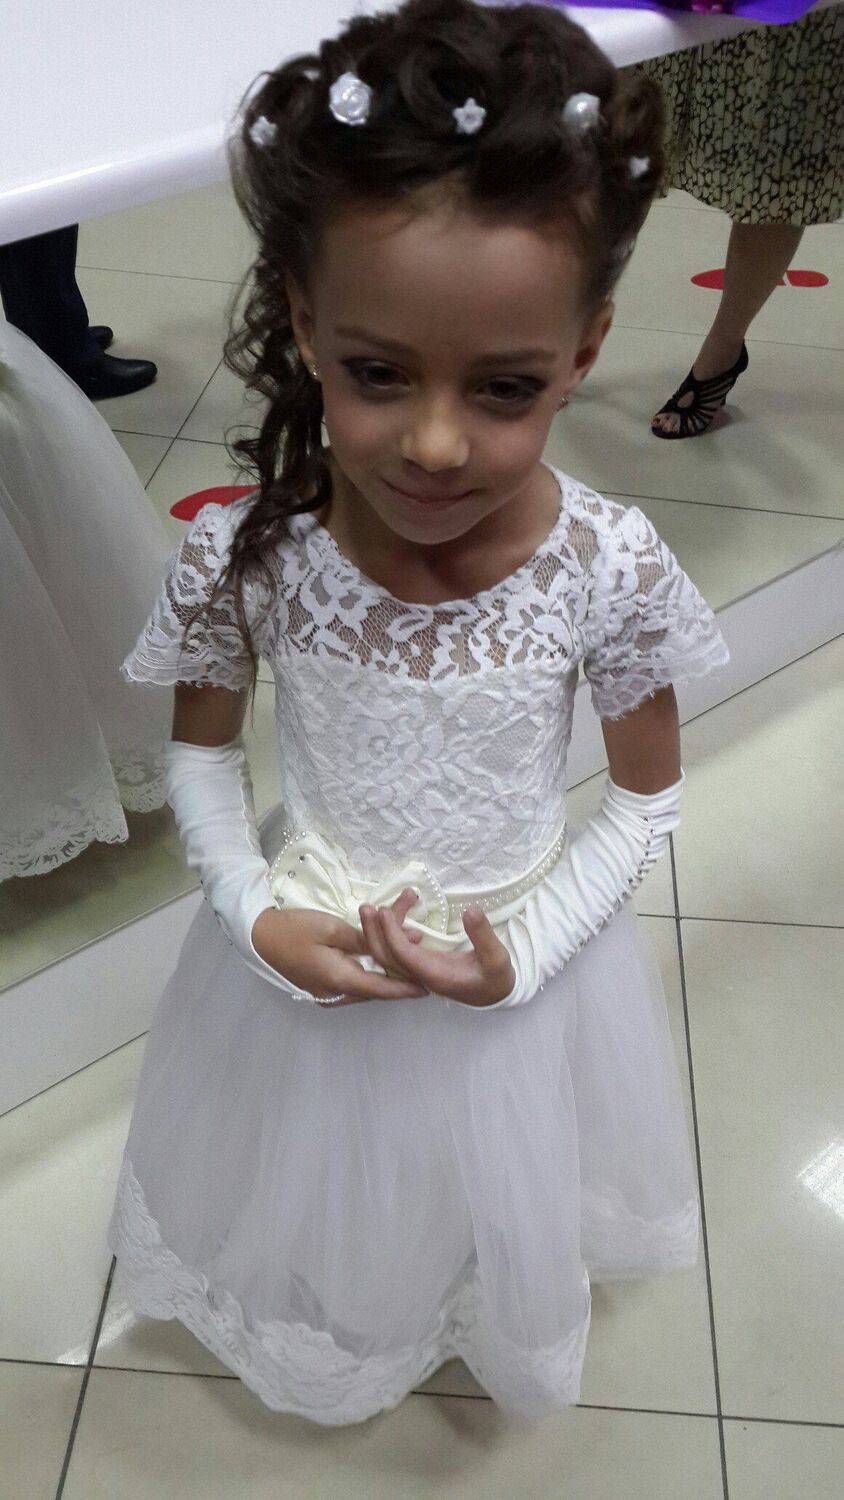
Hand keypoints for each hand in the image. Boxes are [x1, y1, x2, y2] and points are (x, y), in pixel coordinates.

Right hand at [251, 889, 427, 1005]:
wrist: (258, 936)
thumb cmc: (295, 929)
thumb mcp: (333, 928)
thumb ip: (367, 939)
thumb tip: (401, 940)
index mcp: (340, 981)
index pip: (383, 989)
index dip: (407, 988)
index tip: (428, 987)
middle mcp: (335, 994)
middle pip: (375, 990)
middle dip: (398, 976)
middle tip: (418, 966)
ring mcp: (325, 993)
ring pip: (364, 987)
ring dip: (384, 974)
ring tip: (403, 964)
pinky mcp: (320, 986)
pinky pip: (352, 984)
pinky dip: (368, 973)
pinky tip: (377, 962)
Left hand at [360, 902, 515, 1008]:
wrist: (494, 994)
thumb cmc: (496, 978)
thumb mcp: (497, 958)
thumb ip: (483, 935)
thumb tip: (471, 910)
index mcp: (434, 976)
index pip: (403, 956)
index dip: (391, 934)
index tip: (385, 911)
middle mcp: (420, 976)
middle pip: (386, 957)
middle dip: (373, 933)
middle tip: (366, 906)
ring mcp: (417, 971)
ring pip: (388, 953)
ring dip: (380, 930)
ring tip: (381, 904)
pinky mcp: (419, 964)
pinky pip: (396, 949)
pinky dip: (392, 931)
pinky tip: (398, 912)